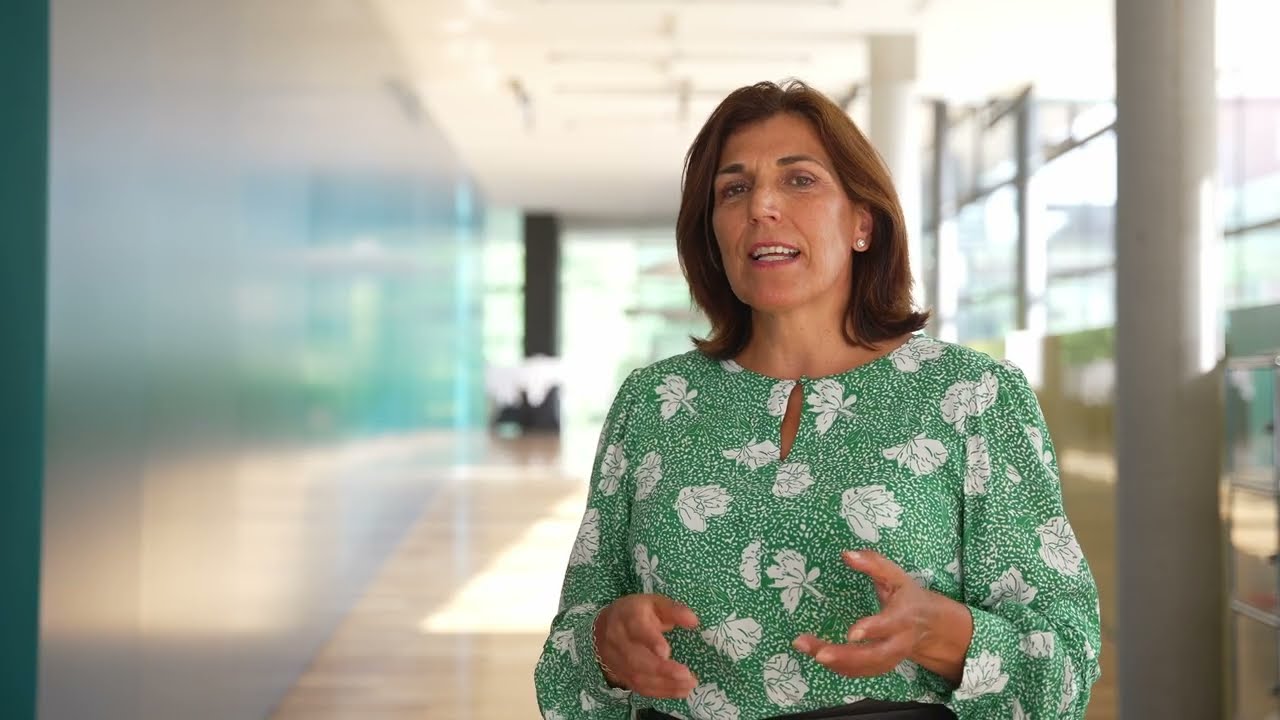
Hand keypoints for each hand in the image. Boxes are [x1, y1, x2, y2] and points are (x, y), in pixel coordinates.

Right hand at [594, 594, 700, 697]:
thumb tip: (694, 621)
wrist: (606, 626)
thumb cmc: (637, 612)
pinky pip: (639, 687)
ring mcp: (616, 660)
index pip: (636, 628)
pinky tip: (680, 691)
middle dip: (662, 669)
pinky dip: (661, 692)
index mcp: (627, 616)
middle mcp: (617, 639)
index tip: (666, 651)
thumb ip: (674, 611)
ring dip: (665, 683)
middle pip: (636, 659)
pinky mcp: (620, 675)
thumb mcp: (655, 603)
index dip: (650, 640)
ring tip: (689, 684)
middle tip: (686, 675)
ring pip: (637, 676)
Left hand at [793, 550, 958, 679]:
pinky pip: (859, 672)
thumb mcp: (896, 575)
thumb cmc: (907, 596)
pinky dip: (837, 667)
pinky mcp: (880, 667)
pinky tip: (815, 654)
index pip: (889, 625)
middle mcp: (898, 643)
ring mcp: (890, 659)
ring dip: (835, 663)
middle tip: (820, 654)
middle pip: (874, 655)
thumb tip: (846, 554)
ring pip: (864, 667)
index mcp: (903, 617)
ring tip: (806, 648)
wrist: (928, 625)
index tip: (852, 634)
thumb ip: (873, 563)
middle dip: (846, 656)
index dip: (872, 629)